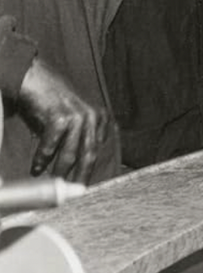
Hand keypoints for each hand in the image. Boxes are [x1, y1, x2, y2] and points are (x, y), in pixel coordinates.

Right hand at [17, 57, 109, 182]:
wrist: (34, 77)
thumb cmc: (48, 102)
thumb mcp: (67, 121)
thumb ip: (72, 140)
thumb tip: (68, 169)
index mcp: (99, 119)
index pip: (95, 151)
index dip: (88, 171)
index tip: (80, 188)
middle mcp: (93, 117)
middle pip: (89, 154)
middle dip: (81, 176)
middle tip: (72, 195)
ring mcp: (78, 116)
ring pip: (71, 153)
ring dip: (59, 171)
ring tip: (51, 184)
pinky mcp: (61, 116)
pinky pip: (52, 145)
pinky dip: (43, 158)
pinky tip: (36, 168)